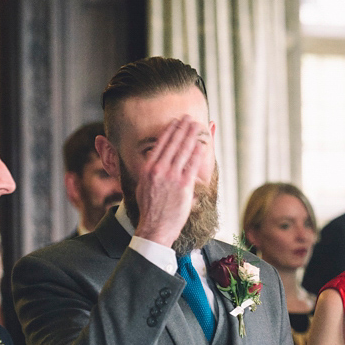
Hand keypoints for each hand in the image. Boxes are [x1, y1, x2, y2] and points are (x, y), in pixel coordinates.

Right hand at [133, 116, 208, 246]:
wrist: (154, 227)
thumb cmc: (149, 208)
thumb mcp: (142, 186)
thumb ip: (149, 171)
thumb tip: (152, 160)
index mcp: (148, 168)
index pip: (160, 144)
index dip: (170, 131)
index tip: (175, 122)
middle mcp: (159, 170)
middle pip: (173, 143)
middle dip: (182, 129)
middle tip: (189, 118)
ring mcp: (172, 177)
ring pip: (184, 151)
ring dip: (191, 136)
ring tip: (197, 125)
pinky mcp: (184, 186)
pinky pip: (192, 165)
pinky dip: (198, 153)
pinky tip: (202, 144)